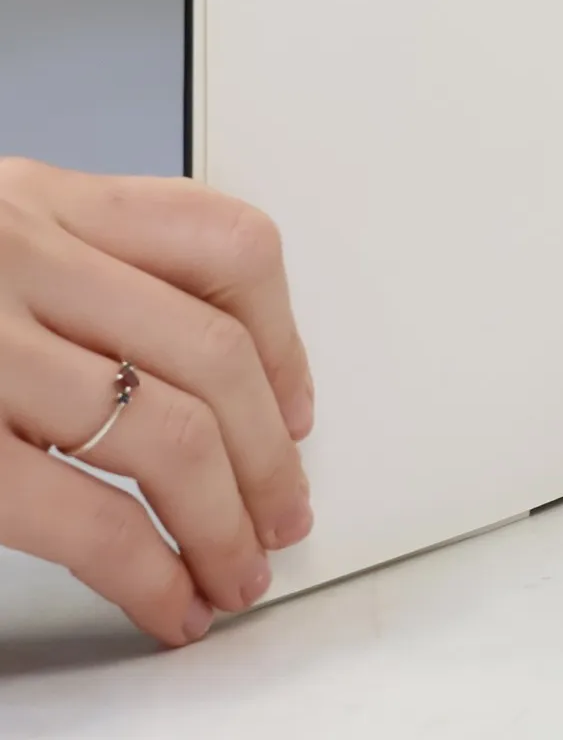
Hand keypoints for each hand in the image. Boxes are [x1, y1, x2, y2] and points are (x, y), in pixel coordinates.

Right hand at [0, 159, 312, 646]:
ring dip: (226, 520)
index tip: (296, 406)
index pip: (224, 242)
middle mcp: (17, 255)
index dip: (283, 337)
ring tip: (237, 569)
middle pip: (212, 352)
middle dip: (269, 454)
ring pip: (168, 431)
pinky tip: (167, 601)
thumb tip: (190, 367)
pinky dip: (146, 570)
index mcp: (36, 199)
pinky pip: (80, 512)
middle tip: (284, 514)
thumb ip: (67, 270)